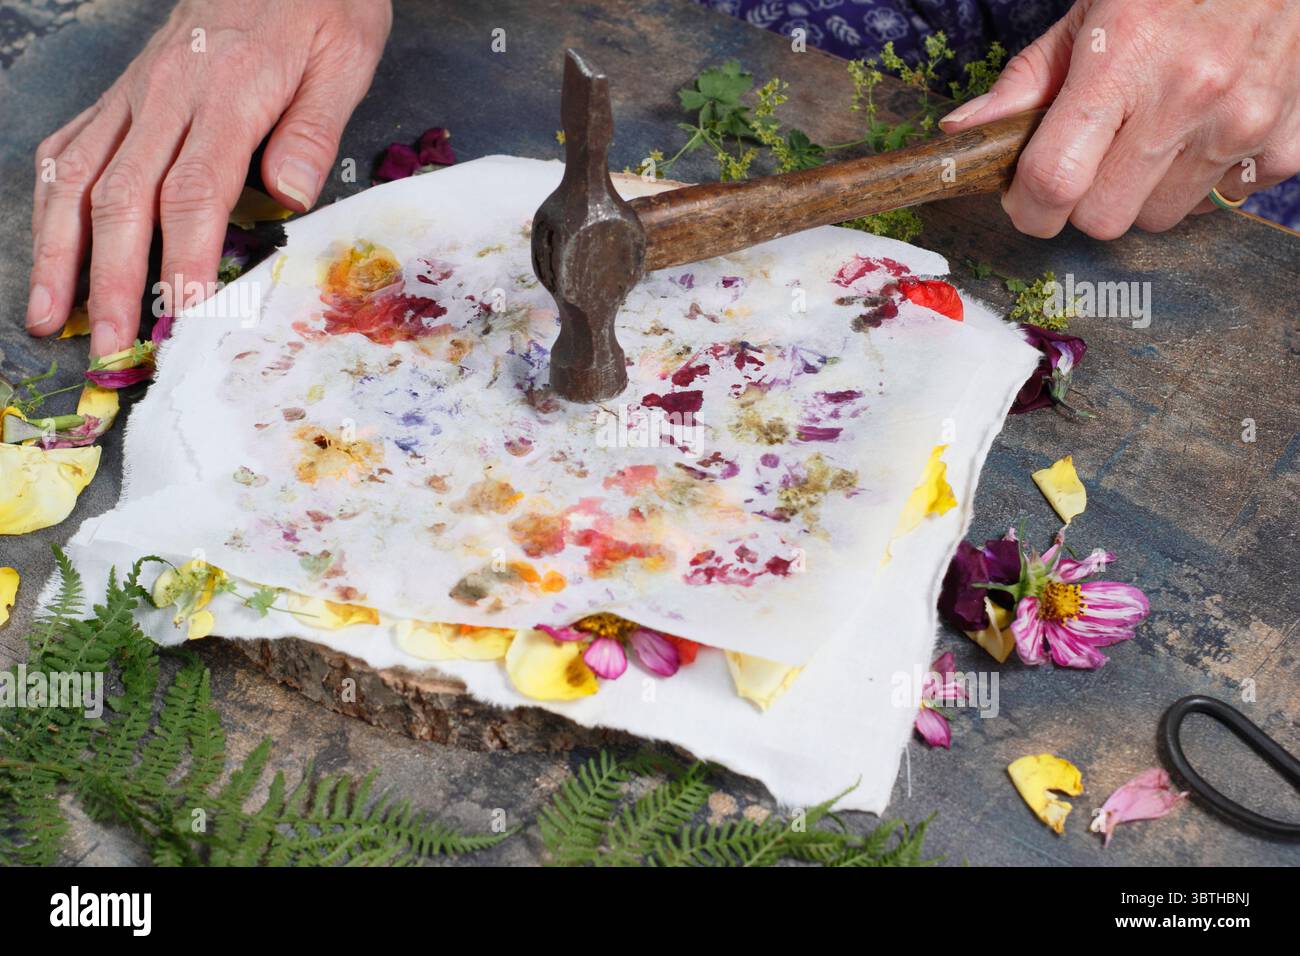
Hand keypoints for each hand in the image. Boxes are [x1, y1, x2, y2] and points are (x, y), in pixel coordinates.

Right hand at [27, 0, 391, 353]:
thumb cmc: (321, 6)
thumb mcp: (343, 60)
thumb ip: (313, 130)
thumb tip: (288, 196)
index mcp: (229, 89)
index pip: (196, 188)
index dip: (185, 257)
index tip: (184, 313)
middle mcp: (168, 92)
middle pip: (125, 195)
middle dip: (112, 278)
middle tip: (107, 346)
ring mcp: (137, 91)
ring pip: (80, 175)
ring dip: (58, 250)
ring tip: (48, 313)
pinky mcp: (125, 91)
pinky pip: (73, 143)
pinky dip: (54, 198)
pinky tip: (49, 242)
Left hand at [939, 0, 1299, 238]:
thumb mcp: (1094, 9)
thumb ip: (1030, 78)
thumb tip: (966, 131)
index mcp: (1123, 58)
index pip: (1053, 180)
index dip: (1027, 207)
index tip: (1024, 199)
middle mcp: (1186, 96)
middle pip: (1102, 218)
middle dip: (1084, 201)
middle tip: (1093, 159)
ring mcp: (1242, 123)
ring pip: (1159, 218)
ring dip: (1144, 192)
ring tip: (1156, 134)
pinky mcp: (1286, 142)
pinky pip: (1221, 202)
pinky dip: (1205, 180)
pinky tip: (1205, 130)